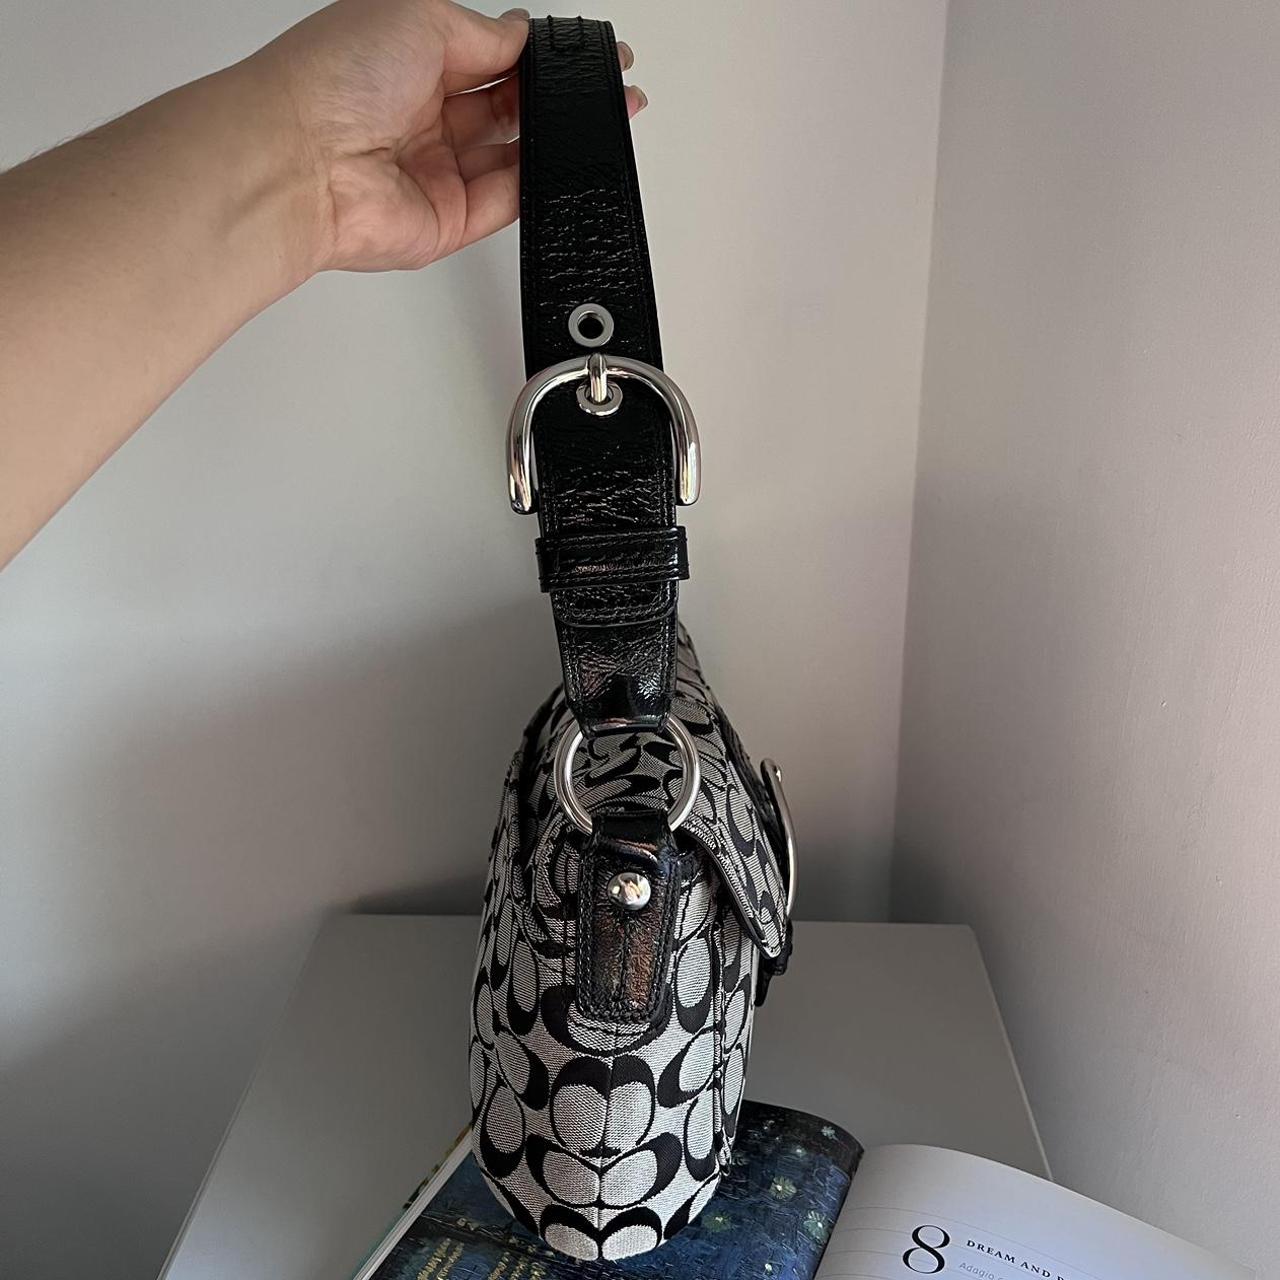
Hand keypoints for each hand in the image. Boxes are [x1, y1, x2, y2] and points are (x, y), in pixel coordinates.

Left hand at [248, 1, 643, 274]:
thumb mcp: (419, 18)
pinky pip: (505, 203)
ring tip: (593, 119)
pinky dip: (535, 184)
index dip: (535, 58)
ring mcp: (435, 171)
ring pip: (512, 157)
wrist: (298, 162)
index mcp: (409, 59)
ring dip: (553, 140)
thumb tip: (523, 34)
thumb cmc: (333, 78)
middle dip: (553, 100)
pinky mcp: (448, 221)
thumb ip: (484, 33)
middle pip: (505, 109)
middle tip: (602, 88)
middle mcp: (421, 116)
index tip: (578, 56)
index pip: (488, 58)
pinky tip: (559, 160)